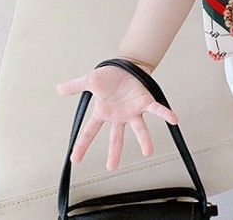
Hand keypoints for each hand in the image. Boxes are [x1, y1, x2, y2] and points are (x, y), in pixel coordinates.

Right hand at [56, 65, 178, 170]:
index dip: (82, 144)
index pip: (90, 131)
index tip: (74, 159)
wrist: (126, 65)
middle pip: (116, 137)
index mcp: (103, 112)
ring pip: (139, 128)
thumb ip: (75, 86)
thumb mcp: (90, 80)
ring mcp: (133, 111)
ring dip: (144, 140)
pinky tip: (174, 120)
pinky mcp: (145, 102)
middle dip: (115, 152)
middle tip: (112, 167)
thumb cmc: (109, 75)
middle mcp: (119, 116)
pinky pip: (157, 110)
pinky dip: (166, 115)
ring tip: (148, 152)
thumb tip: (58, 88)